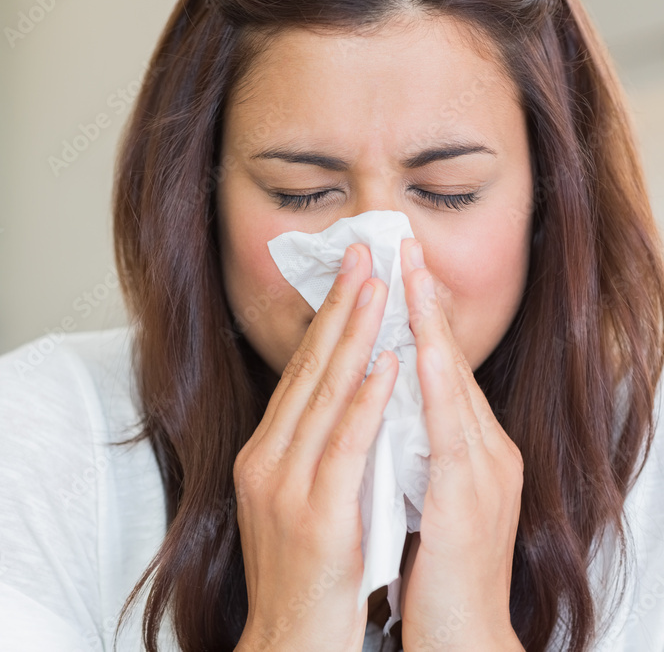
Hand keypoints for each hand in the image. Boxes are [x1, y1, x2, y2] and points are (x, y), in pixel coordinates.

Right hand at [233, 242, 398, 651]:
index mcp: (264, 454)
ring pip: (323, 395)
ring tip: (378, 286)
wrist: (289, 639)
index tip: (350, 279)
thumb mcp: (295, 501)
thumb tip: (339, 406)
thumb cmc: (302, 576)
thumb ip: (309, 452)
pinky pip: (345, 443)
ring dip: (354, 335)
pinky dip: (366, 398)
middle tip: (363, 255)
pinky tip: (385, 361)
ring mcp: (286, 484)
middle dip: (339, 309)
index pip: (299, 376)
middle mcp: (267, 459)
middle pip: (307, 371)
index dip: (326, 323)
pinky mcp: (316, 511)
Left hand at [396, 237, 524, 650]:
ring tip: (408, 272)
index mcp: (466, 449)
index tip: (394, 272)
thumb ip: (407, 448)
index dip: (417, 320)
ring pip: (451, 381)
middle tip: (402, 246)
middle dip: (423, 301)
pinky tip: (412, 351)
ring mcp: (481, 469)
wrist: (461, 637)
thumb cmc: (434, 572)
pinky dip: (430, 385)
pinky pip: (447, 428)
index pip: (437, 369)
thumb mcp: (419, 494)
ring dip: (427, 323)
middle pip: (448, 360)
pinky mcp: (469, 496)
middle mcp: (482, 450)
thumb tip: (377, 407)